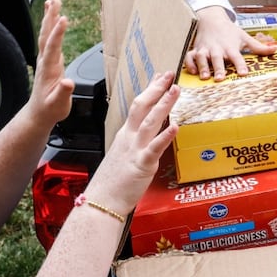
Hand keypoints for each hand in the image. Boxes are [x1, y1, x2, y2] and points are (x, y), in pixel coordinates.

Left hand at [26, 0, 75, 129]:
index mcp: (49, 69)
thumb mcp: (58, 104)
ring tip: (53, 2)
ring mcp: (46, 60)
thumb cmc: (50, 109)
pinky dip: (52, 27)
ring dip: (49, 18)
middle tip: (55, 1)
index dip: (58, 33)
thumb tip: (68, 82)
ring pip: (47, 35)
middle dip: (51, 17)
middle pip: (47, 35)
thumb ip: (63, 92)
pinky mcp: (49, 60)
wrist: (39, 113)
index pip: (53, 47)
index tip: (63, 18)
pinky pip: (49, 39)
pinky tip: (54, 20)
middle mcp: (45, 61)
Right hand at [84, 72, 177, 212]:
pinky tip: (175, 126)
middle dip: (156, 89)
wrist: (100, 202)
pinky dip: (165, 136)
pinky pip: (155, 148)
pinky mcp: (141, 164)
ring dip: (163, 104)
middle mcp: (129, 138)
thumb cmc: (111, 183)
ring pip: (150, 121)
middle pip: (142, 107)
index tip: (159, 77)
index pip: (138, 106)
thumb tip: (145, 138)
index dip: (149, 90)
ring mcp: (135, 150)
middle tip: (169, 74)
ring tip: (175, 90)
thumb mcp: (122, 155)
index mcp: (125, 135)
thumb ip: (134, 144)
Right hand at [184, 8, 276, 80]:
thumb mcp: (244, 37)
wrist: (211, 19)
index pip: (237, 57)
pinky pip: (189, 57)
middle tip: (220, 79)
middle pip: (217, 59)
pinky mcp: (195, 50)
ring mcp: (204, 49)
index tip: (243, 74)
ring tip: (204, 77)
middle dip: (218, 68)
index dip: (240, 65)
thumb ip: (258, 46)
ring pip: (201, 58)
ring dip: (203, 67)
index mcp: (230, 47)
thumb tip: (275, 50)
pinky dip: (189, 63)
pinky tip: (192, 71)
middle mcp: (217, 48)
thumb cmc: (230, 31)